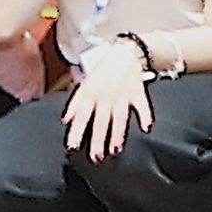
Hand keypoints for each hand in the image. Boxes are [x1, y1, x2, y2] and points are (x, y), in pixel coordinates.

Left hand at [64, 41, 151, 160]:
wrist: (124, 54)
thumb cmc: (102, 71)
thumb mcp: (83, 85)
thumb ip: (74, 104)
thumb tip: (65, 120)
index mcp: (90, 95)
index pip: (82, 116)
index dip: (76, 132)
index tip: (73, 147)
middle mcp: (106, 97)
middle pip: (101, 122)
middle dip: (98, 140)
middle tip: (96, 157)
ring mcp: (123, 96)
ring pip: (120, 118)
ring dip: (118, 134)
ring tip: (115, 150)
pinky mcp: (138, 93)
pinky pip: (143, 106)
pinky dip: (146, 116)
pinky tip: (146, 128)